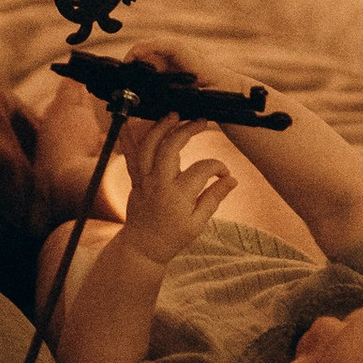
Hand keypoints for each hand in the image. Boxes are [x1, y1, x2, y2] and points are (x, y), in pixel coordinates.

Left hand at [115, 111, 232, 266]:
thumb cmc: (172, 237)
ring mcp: (143, 180)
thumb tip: (232, 180)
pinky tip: (134, 121)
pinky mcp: (135, 179)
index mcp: (177, 196)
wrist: (142, 247)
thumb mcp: (198, 223)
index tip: (224, 172)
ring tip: (175, 115)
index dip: (217, 166)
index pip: (202, 169)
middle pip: (170, 147)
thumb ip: (214, 198)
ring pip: (148, 146)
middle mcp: (158, 184)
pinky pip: (130, 154)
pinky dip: (130, 136)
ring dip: (161, 126)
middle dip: (188, 130)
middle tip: (202, 121)